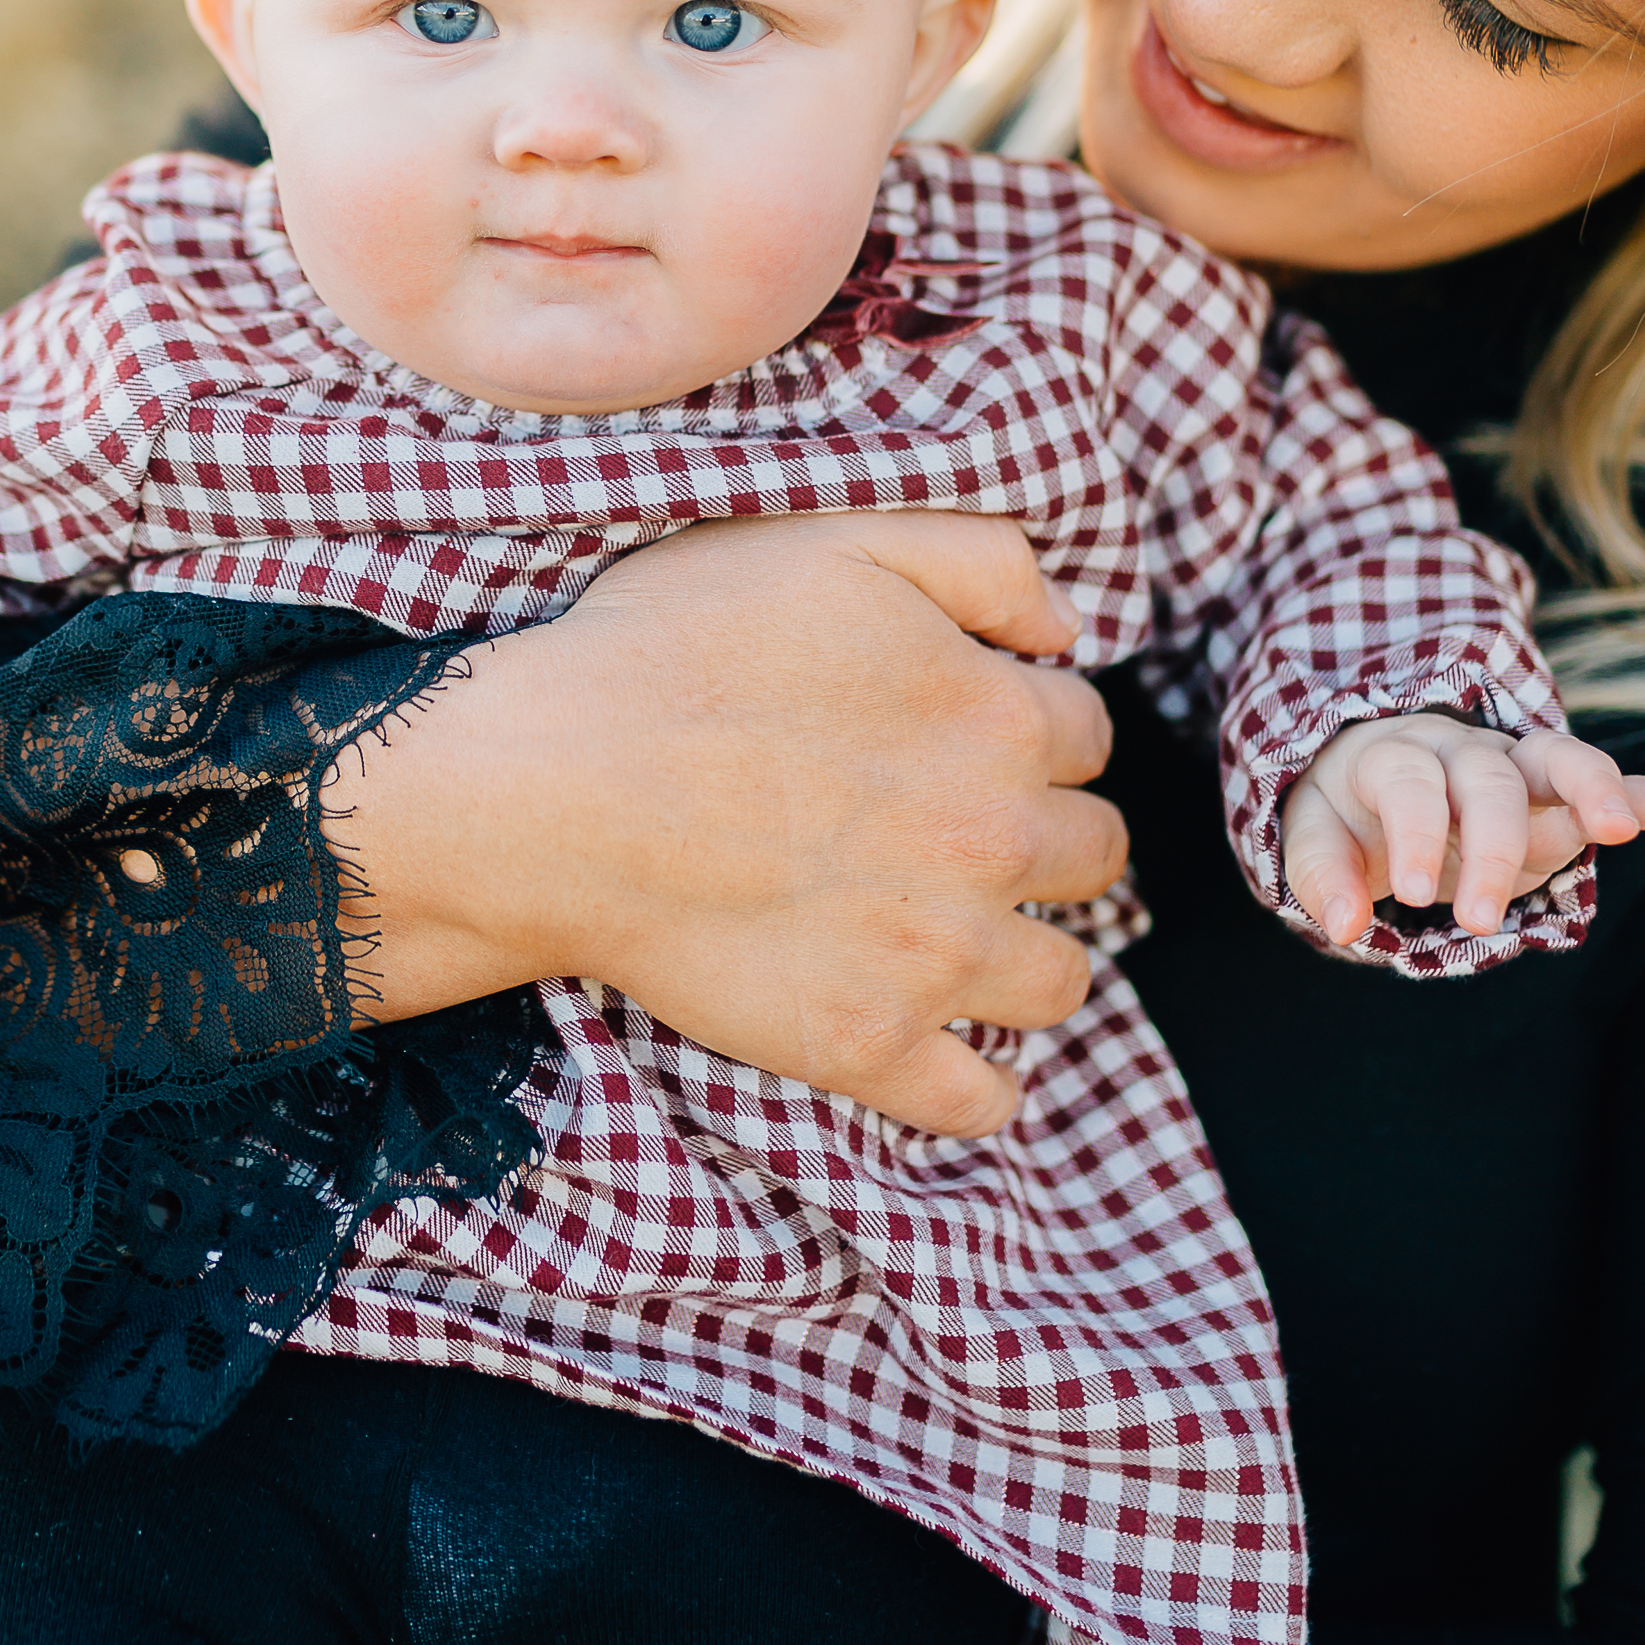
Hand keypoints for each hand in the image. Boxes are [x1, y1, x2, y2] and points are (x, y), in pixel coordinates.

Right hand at [324, 510, 1127, 1140]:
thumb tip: (1067, 627)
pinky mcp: (867, 1046)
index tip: (964, 731)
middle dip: (1042, 835)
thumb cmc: (673, 649)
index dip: (1026, 723)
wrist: (549, 787)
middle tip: (955, 828)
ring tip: (958, 935)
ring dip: (1028, 955)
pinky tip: (948, 1050)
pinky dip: (978, 1086)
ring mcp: (935, 958)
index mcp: (997, 718)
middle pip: (1094, 853)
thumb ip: (982, 559)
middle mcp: (992, 844)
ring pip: (1061, 980)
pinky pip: (978, 1102)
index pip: (1085, 732)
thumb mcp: (836, 541)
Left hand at [1281, 712, 1644, 946]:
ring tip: (1617, 827)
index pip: (1411, 785)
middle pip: (1488, 782)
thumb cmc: (1346, 810)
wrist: (1373, 775)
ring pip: (1561, 760)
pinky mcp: (1557, 794)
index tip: (1421, 896)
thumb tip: (1342, 927)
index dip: (1418, 836)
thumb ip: (1323, 875)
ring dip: (1593, 789)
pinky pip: (1613, 786)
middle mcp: (1462, 750)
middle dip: (1491, 849)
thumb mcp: (1314, 834)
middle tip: (1479, 919)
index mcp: (1395, 754)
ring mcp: (1516, 767)